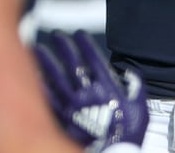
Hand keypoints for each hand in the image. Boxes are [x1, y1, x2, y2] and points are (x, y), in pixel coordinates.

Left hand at [35, 30, 148, 151]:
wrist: (114, 152)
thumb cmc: (128, 132)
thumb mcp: (140, 106)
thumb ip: (136, 86)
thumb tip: (130, 74)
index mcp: (106, 86)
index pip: (92, 58)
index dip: (85, 44)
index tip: (78, 33)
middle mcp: (88, 91)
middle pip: (72, 63)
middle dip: (63, 46)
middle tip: (56, 35)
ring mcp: (74, 105)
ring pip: (56, 77)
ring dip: (47, 61)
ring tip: (38, 49)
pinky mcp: (65, 118)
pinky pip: (50, 99)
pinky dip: (42, 86)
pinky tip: (34, 77)